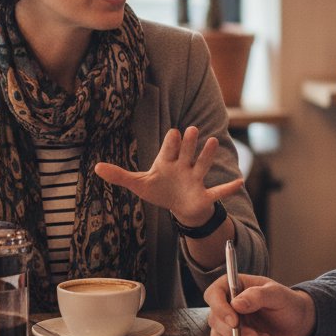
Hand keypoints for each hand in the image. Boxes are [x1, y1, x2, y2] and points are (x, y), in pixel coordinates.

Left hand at [94, 125, 241, 226]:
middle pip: (186, 153)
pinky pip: (217, 192)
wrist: (179, 206)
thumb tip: (95, 167)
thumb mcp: (139, 184)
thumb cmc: (159, 189)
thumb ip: (119, 175)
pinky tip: (240, 182)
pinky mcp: (204, 196)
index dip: (171, 143)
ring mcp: (195, 180)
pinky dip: (228, 188)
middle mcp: (183, 167)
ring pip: (202, 166)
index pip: (169, 150)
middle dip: (189, 144)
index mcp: (167, 162)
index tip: (173, 133)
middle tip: (192, 129)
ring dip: (207, 156)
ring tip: (214, 142)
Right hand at [205, 274, 315, 335]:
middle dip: (235, 333)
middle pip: (214, 320)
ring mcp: (229, 325)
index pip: (213, 294)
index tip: (235, 321)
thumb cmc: (287, 303)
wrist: (297, 324)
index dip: (219, 308)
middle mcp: (227, 306)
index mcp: (233, 287)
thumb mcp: (277, 295)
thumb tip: (235, 304)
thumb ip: (257, 296)